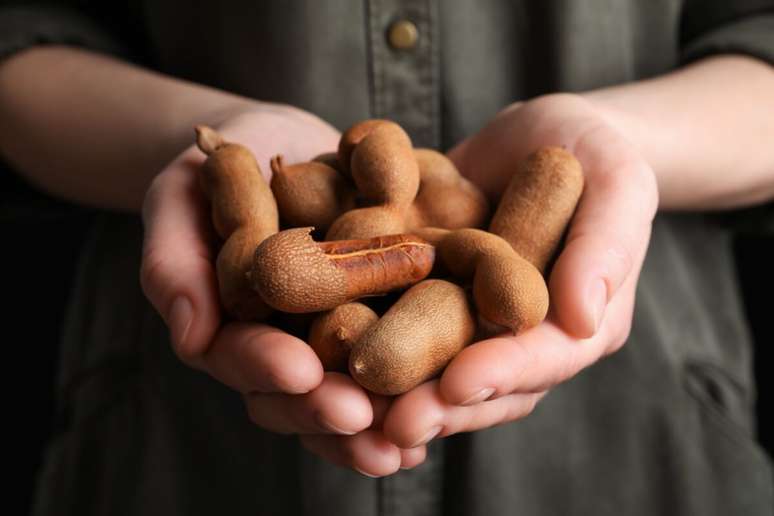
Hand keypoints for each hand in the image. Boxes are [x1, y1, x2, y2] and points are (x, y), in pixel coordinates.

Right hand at [139, 106, 424, 475]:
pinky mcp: (372, 313)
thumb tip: (190, 335)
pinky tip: (443, 407)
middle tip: (363, 419)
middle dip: (326, 409)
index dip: (266, 366)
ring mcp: (327, 333)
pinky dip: (413, 384)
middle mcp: (280, 341)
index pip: (240, 354)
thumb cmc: (213, 171)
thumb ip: (174, 263)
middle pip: (296, 392)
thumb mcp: (177, 200)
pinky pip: (391, 351)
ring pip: (345, 390)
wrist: (272, 145)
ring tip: (407, 443)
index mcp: (229, 325)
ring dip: (374, 422)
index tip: (301, 372)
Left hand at [381, 93, 658, 448]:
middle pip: (480, 382)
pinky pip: (398, 318)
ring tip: (347, 402)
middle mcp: (517, 336)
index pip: (542, 360)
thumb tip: (582, 318)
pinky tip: (320, 344)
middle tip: (392, 424)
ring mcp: (470, 317)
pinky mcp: (430, 292)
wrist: (546, 135)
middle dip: (437, 404)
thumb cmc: (598, 155)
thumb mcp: (618, 185)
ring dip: (391, 388)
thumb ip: (604, 248)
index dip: (501, 374)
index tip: (457, 384)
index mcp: (574, 326)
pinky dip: (362, 331)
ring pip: (431, 364)